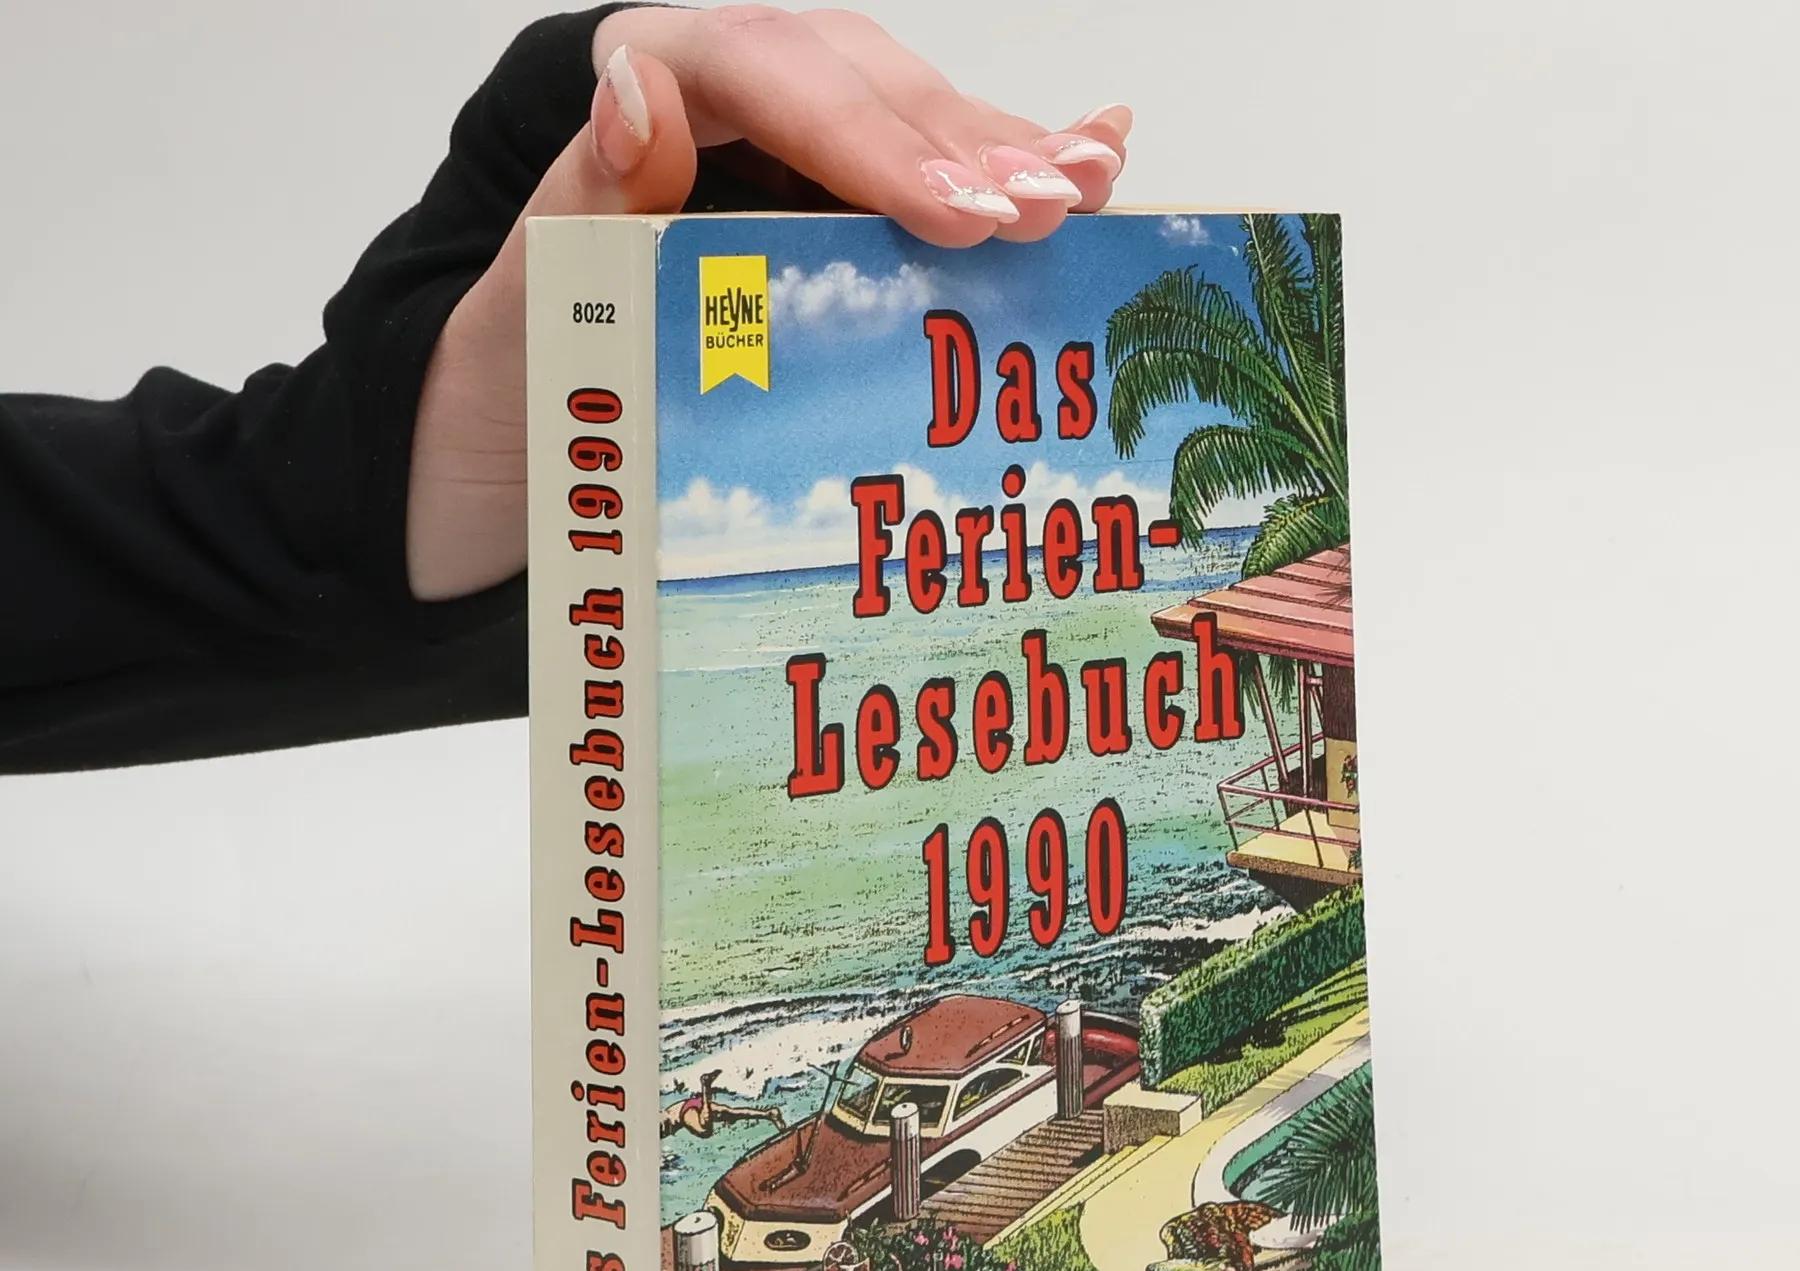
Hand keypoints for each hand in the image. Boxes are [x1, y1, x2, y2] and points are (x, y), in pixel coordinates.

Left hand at [406, 5, 1132, 600]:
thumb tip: (638, 92)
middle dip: (964, 147)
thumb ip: (587, 200)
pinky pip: (917, 179)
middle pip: (859, 90)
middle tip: (1056, 205)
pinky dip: (1002, 177)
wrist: (500, 460)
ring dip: (1007, 157)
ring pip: (907, 126)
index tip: (949, 216)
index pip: (764, 77)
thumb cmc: (513, 391)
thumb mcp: (528, 308)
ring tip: (1096, 182)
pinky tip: (1093, 163)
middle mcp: (723, 112)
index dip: (870, 138)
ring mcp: (781, 163)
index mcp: (642, 102)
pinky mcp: (820, 218)